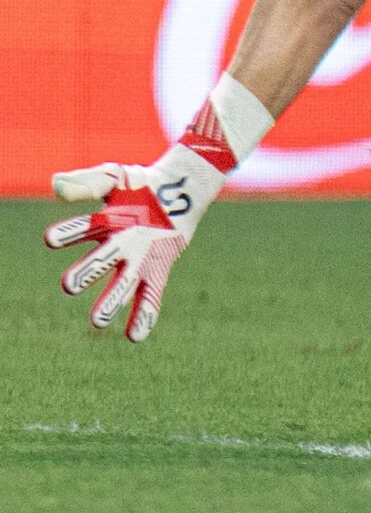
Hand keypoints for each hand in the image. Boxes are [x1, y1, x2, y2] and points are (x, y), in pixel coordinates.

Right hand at [43, 146, 228, 341]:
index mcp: (103, 224)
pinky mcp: (159, 268)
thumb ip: (89, 181)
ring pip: (122, 285)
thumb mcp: (115, 176)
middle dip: (85, 273)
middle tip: (68, 285)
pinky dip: (144, 313)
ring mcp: (137, 260)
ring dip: (110, 302)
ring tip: (97, 322)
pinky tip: (136, 336)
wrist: (178, 189)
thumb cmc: (140, 183)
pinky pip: (151, 294)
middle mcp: (116, 247)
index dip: (68, 233)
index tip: (51, 238)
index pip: (82, 229)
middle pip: (99, 262)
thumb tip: (57, 186)